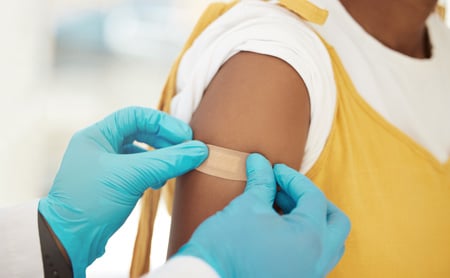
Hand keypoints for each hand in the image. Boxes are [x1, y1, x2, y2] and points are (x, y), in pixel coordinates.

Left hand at [38, 106, 207, 276]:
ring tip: (175, 167)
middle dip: (164, 140)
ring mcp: (104, 166)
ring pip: (139, 152)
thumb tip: (199, 150)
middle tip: (185, 149)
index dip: (163, 123)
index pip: (136, 116)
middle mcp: (99, 147)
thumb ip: (167, 161)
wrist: (68, 241)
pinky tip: (159, 182)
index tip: (185, 136)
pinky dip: (152, 172)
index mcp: (97, 136)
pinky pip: (136, 170)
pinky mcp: (110, 185)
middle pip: (139, 132)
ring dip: (159, 157)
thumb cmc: (90, 202)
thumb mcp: (132, 176)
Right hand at [177, 154, 349, 277]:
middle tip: (287, 189)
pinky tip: (278, 227)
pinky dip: (303, 238)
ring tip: (281, 206)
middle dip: (313, 200)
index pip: (313, 198)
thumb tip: (260, 161)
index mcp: (310, 239)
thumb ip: (261, 181)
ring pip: (328, 242)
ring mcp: (308, 276)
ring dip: (310, 219)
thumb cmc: (226, 246)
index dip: (293, 178)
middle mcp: (317, 261)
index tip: (274, 169)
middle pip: (335, 222)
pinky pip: (313, 257)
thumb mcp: (247, 206)